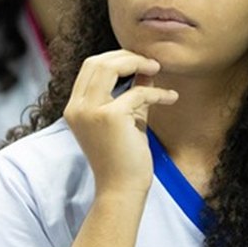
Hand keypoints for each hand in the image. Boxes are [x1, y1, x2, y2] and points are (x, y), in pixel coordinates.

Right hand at [63, 50, 178, 196]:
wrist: (121, 190)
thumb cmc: (124, 159)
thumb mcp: (127, 119)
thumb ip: (132, 93)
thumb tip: (146, 69)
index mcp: (75, 108)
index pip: (90, 67)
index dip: (116, 58)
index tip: (140, 62)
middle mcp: (77, 107)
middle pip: (97, 61)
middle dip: (127, 56)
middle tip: (151, 63)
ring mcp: (90, 111)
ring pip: (110, 66)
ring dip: (138, 63)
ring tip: (157, 69)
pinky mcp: (110, 117)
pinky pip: (138, 92)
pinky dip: (158, 93)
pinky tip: (171, 97)